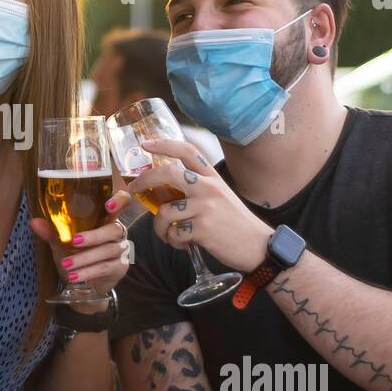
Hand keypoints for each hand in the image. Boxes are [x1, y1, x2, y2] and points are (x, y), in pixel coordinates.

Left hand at [29, 189, 133, 309]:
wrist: (85, 282)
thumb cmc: (76, 254)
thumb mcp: (62, 242)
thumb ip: (52, 231)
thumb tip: (34, 221)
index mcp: (105, 218)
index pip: (123, 202)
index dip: (120, 201)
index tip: (109, 205)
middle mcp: (117, 231)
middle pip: (114, 229)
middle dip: (94, 236)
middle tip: (74, 241)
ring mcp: (121, 249)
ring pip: (107, 250)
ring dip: (85, 258)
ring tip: (66, 264)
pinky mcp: (120, 267)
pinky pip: (105, 268)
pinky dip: (88, 272)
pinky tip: (74, 276)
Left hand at [126, 137, 272, 272]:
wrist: (258, 246)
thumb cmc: (235, 224)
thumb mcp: (220, 197)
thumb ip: (197, 190)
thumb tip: (164, 192)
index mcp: (212, 177)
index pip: (187, 151)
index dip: (164, 144)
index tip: (146, 144)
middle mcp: (208, 188)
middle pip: (168, 173)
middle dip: (145, 180)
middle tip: (133, 189)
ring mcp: (205, 207)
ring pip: (165, 212)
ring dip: (159, 227)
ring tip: (168, 235)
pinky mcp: (203, 228)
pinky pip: (174, 233)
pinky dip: (173, 241)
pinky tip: (182, 244)